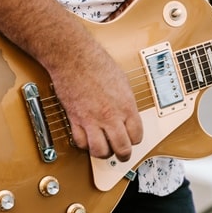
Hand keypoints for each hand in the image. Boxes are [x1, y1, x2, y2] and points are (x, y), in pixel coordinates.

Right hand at [49, 43, 143, 161]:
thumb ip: (125, 102)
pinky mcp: (75, 119)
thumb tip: (128, 114)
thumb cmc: (96, 63)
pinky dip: (84, 144)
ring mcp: (92, 119)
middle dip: (123, 154)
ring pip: (100, 151)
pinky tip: (87, 139)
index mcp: (126, 106)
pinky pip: (80, 142)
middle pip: (121, 148)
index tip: (131, 139)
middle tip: (121, 153)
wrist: (74, 58)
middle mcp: (110, 115)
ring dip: (103, 153)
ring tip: (103, 148)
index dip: (135, 140)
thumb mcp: (122, 82)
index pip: (137, 136)